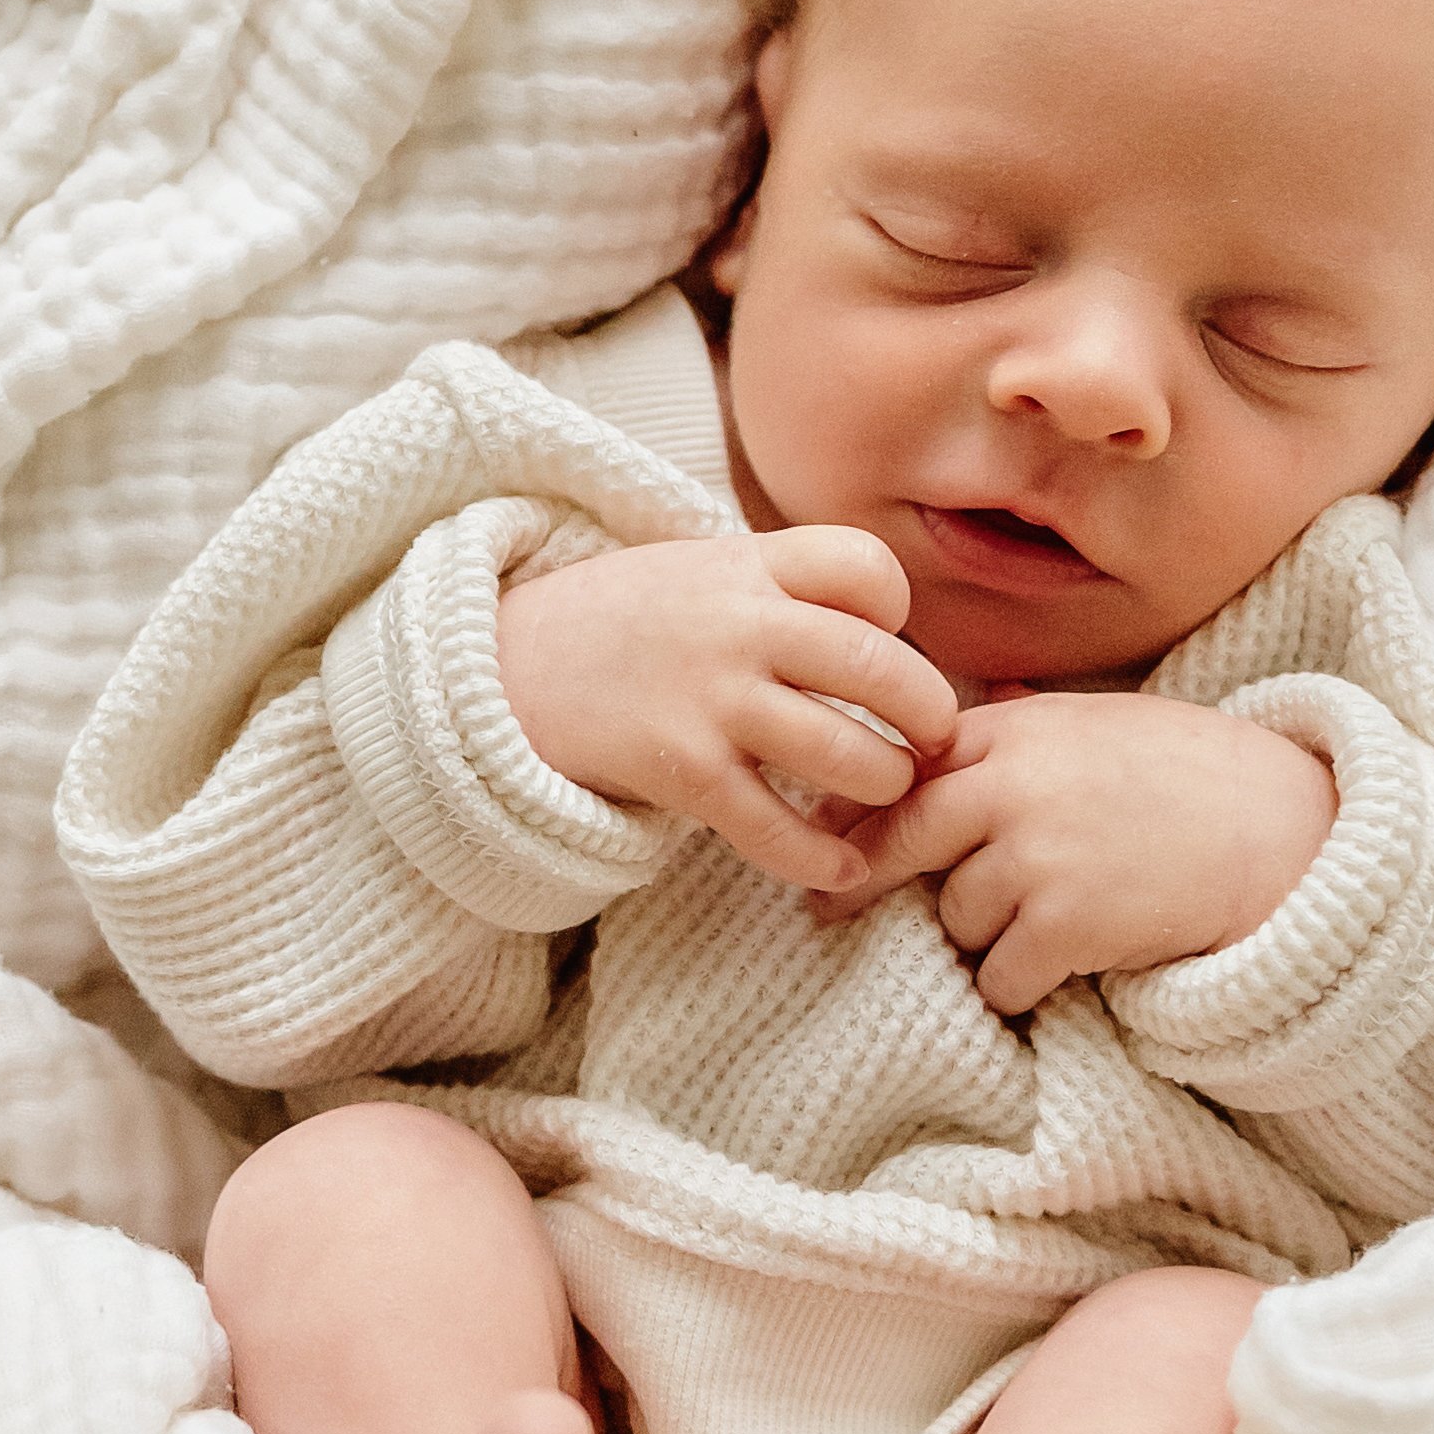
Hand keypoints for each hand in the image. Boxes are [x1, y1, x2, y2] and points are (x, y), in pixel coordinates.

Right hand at [495, 527, 958, 891]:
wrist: (499, 670)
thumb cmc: (624, 625)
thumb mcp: (700, 571)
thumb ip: (785, 589)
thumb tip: (888, 636)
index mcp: (749, 565)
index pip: (868, 570)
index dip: (895, 611)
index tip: (881, 641)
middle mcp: (739, 627)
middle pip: (882, 669)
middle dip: (930, 716)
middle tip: (934, 740)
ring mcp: (711, 700)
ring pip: (848, 753)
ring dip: (885, 784)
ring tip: (880, 790)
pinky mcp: (682, 771)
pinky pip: (775, 828)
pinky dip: (821, 858)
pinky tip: (840, 868)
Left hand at [812, 694, 1337, 1012]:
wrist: (1283, 830)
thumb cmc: (1196, 776)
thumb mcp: (1105, 722)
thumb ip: (1029, 722)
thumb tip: (978, 698)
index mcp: (1018, 730)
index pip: (906, 765)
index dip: (858, 806)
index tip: (828, 836)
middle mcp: (1014, 785)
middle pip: (902, 838)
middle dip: (861, 878)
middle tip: (826, 905)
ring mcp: (1036, 855)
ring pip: (954, 918)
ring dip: (980, 936)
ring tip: (1041, 924)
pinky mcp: (1063, 924)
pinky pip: (998, 977)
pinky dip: (1018, 986)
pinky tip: (1058, 970)